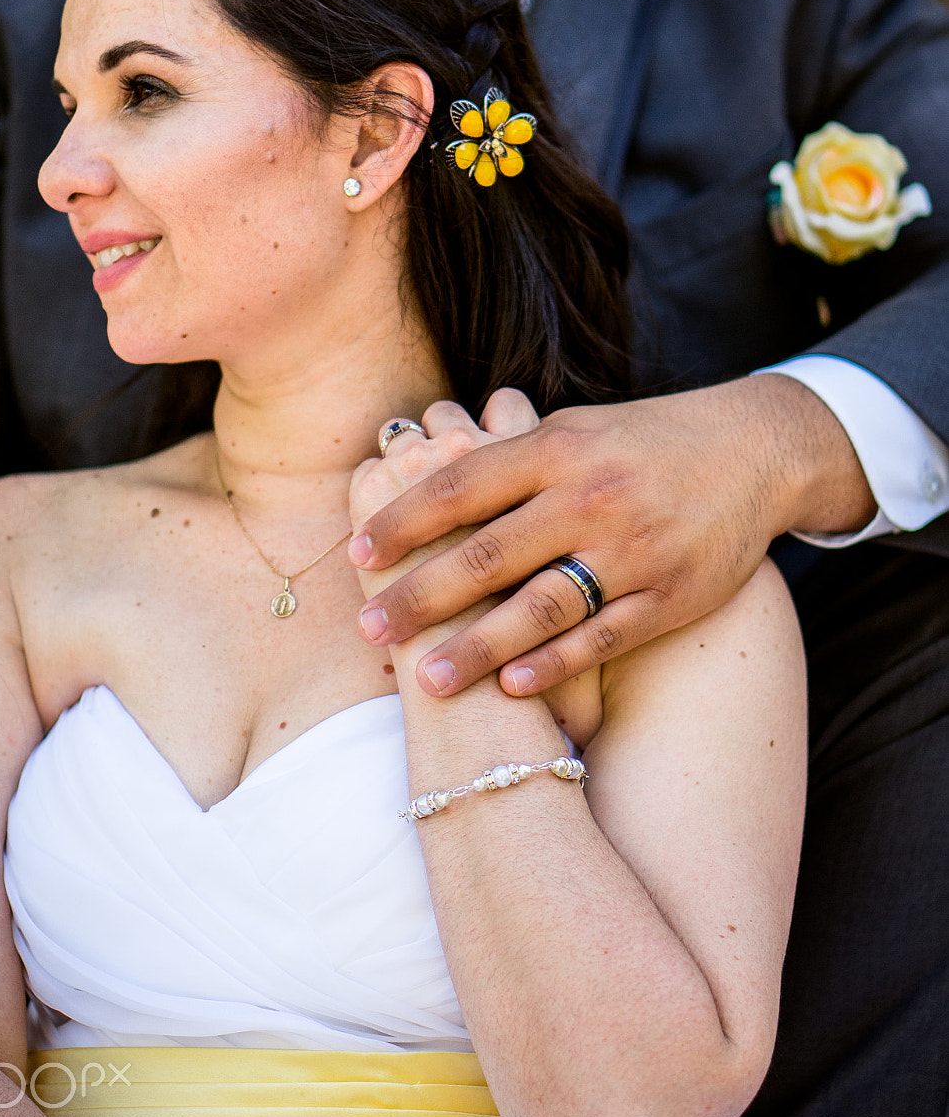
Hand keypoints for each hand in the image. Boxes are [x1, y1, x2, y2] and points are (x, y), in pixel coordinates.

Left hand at [349, 375, 875, 696]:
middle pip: (489, 552)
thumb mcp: (576, 428)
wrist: (758, 451)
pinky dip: (555, 664)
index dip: (405, 519)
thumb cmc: (644, 441)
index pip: (463, 485)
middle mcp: (590, 497)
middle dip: (422, 594)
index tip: (357, 552)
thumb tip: (423, 475)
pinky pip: (603, 637)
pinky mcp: (669, 596)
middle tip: (369, 627)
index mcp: (557, 447)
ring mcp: (632, 549)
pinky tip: (513, 687)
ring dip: (479, 646)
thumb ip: (509, 455)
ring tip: (428, 680)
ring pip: (542, 606)